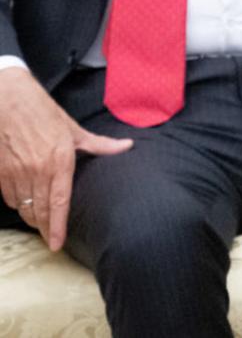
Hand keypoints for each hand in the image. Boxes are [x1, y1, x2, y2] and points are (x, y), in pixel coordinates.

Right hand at [0, 67, 132, 250]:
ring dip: (31, 218)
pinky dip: (17, 204)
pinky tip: (25, 205)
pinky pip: (9, 197)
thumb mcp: (74, 129)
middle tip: (51, 239)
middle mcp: (36, 170)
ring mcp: (16, 172)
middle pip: (40, 210)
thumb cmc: (43, 113)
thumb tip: (126, 146)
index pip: (58, 202)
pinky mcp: (0, 171)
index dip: (57, 226)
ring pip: (23, 206)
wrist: (8, 100)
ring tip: (40, 225)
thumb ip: (99, 145)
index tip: (57, 243)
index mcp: (59, 161)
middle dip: (45, 228)